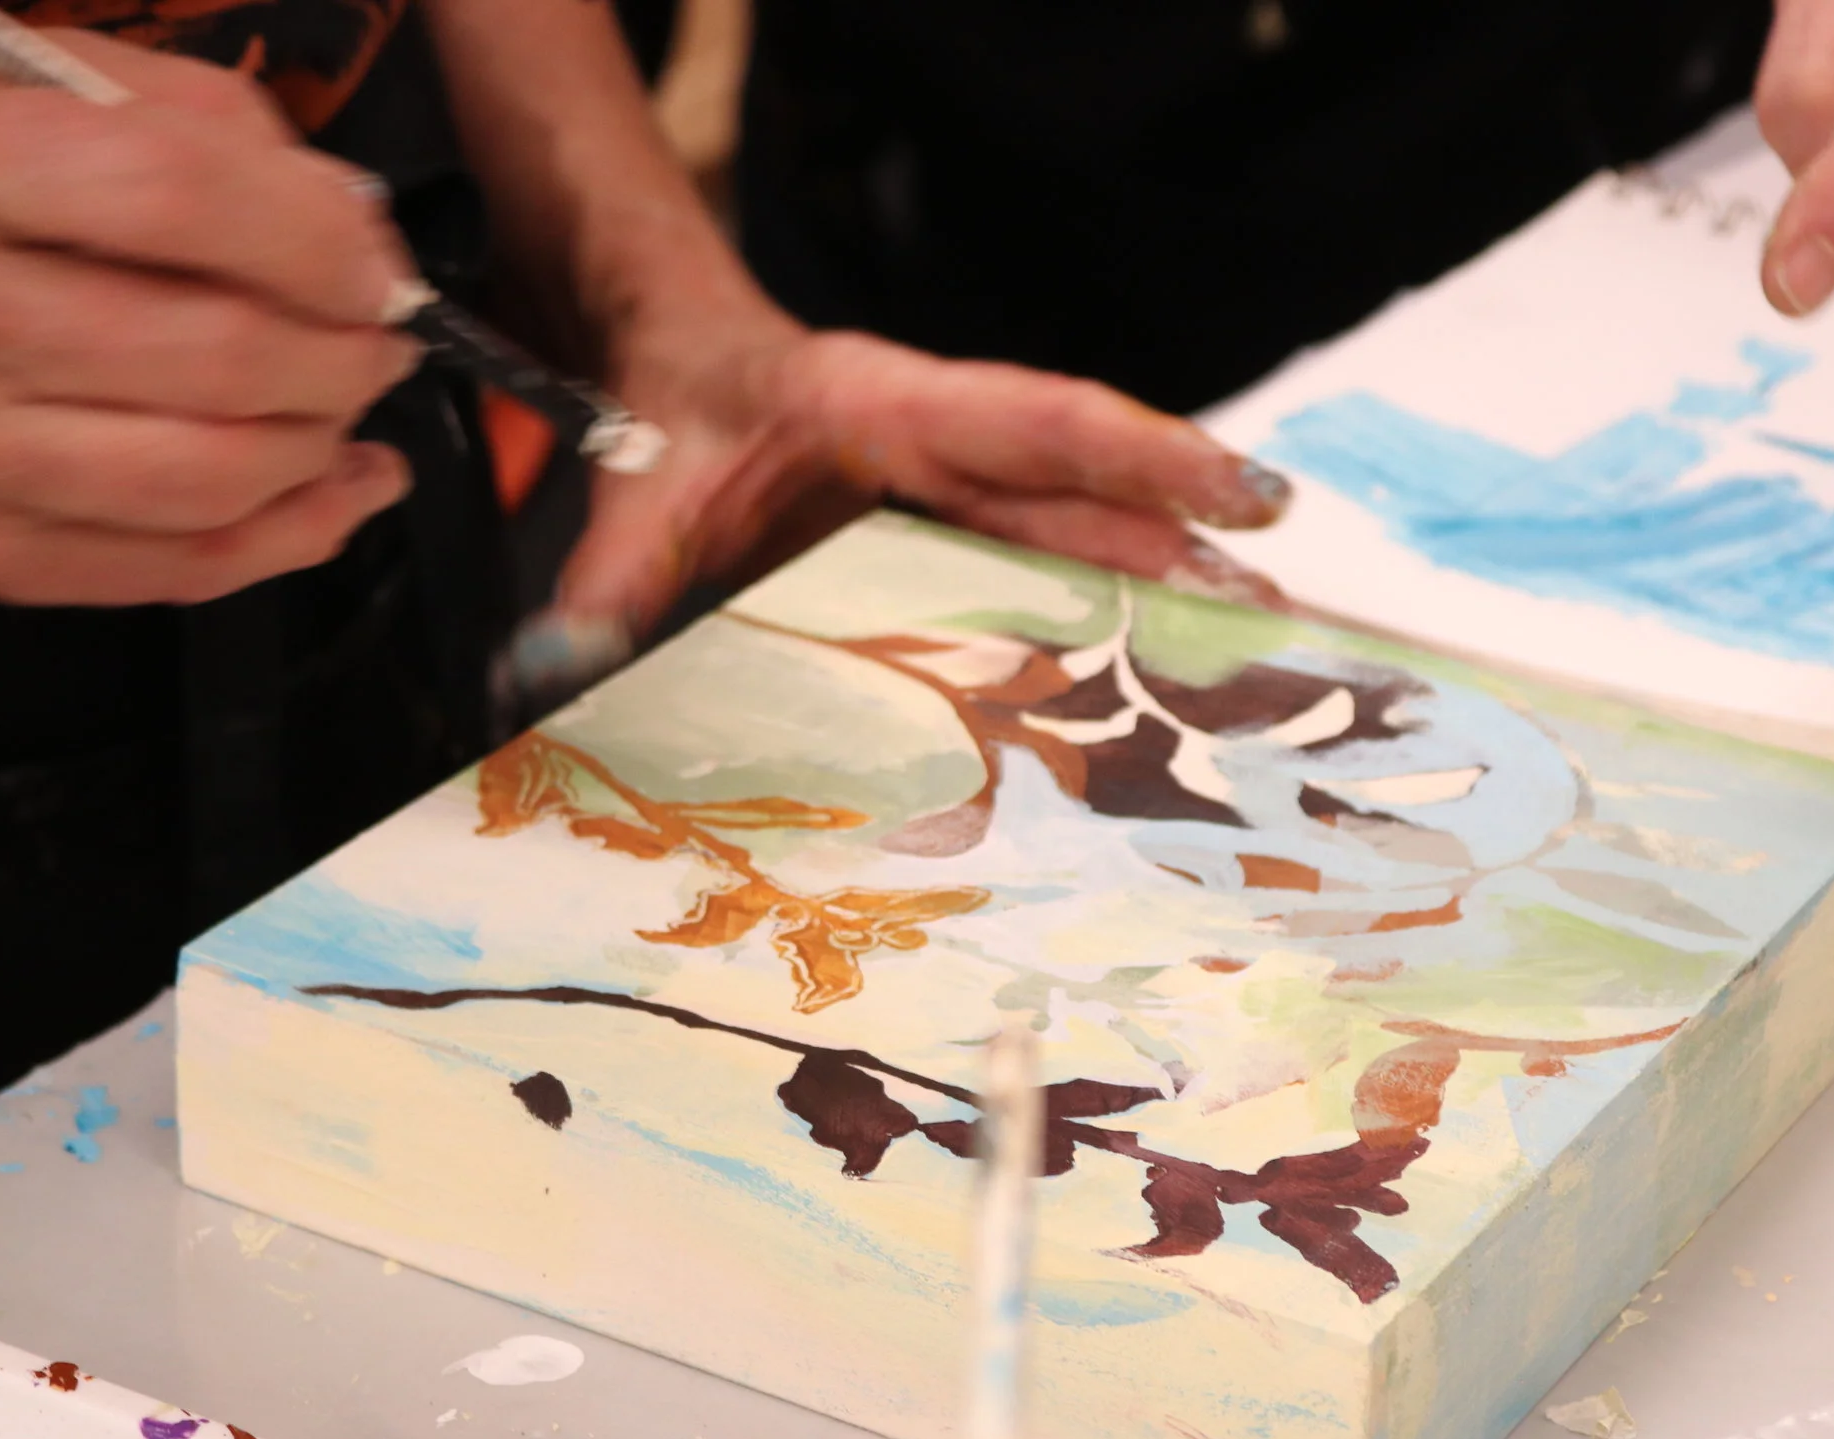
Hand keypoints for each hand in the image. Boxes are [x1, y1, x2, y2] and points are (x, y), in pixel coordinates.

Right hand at [0, 32, 421, 603]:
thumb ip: (179, 118)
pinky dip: (289, 534)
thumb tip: (345, 215)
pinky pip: (174, 565)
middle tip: (381, 340)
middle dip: (344, 353)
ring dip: (324, 445)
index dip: (318, 240)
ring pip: (211, 476)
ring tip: (351, 404)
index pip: (181, 195)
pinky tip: (334, 492)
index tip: (374, 265)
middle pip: (215, 353)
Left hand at [536, 303, 1294, 650]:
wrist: (672, 362)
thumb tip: (548, 681)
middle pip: (1088, 486)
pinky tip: (1152, 670)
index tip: (1237, 494)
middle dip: (1190, 540)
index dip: (1143, 457)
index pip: (1037, 422)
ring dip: (1167, 580)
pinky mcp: (954, 525)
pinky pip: (1042, 561)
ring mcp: (958, 484)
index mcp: (889, 408)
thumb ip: (604, 589)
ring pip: (1082, 526)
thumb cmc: (670, 410)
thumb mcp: (631, 498)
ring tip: (1257, 644)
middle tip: (1284, 606)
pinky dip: (1104, 608)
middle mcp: (946, 444)